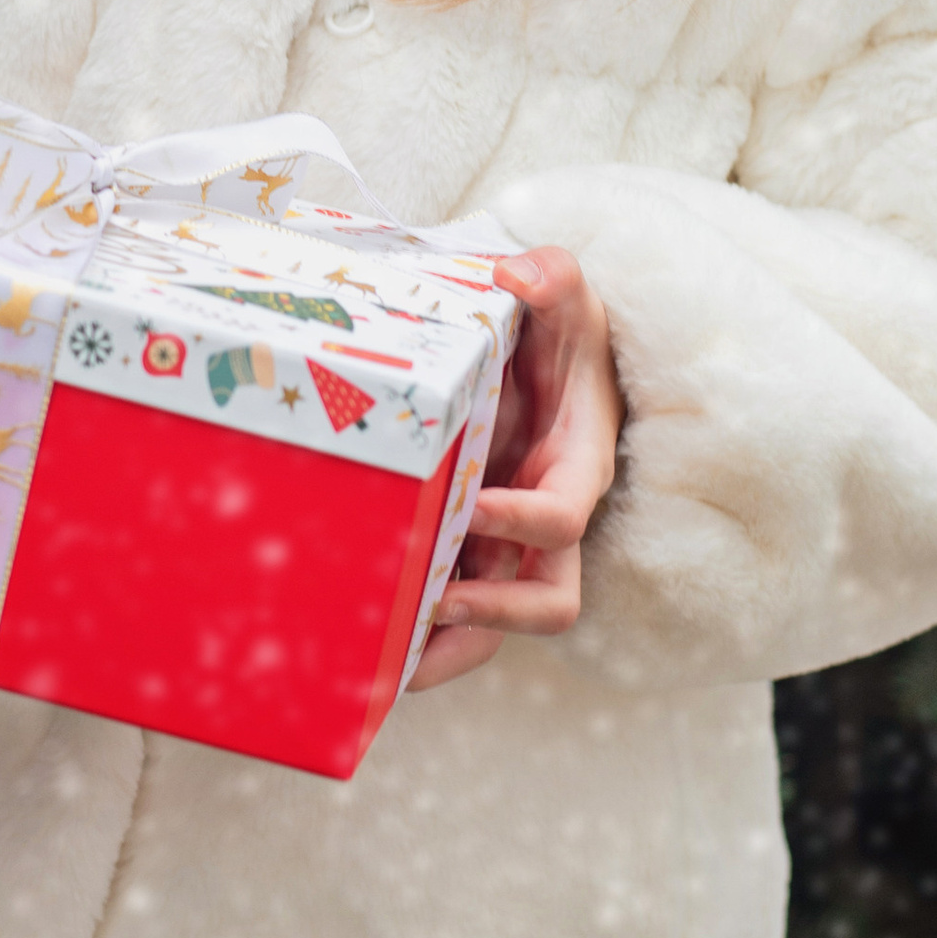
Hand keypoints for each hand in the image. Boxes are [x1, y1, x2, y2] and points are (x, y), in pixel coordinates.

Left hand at [408, 245, 618, 693]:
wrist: (548, 362)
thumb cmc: (561, 337)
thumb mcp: (566, 300)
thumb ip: (554, 279)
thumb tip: (520, 273)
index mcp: (575, 468)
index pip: (562, 517)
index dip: (522, 523)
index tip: (472, 507)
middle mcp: (547, 522)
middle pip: (545, 603)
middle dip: (489, 618)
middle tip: (425, 608)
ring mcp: (510, 546)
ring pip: (494, 624)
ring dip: (444, 649)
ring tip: (382, 664)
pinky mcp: (473, 551)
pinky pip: (452, 603)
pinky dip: (415, 627)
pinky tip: (361, 635)